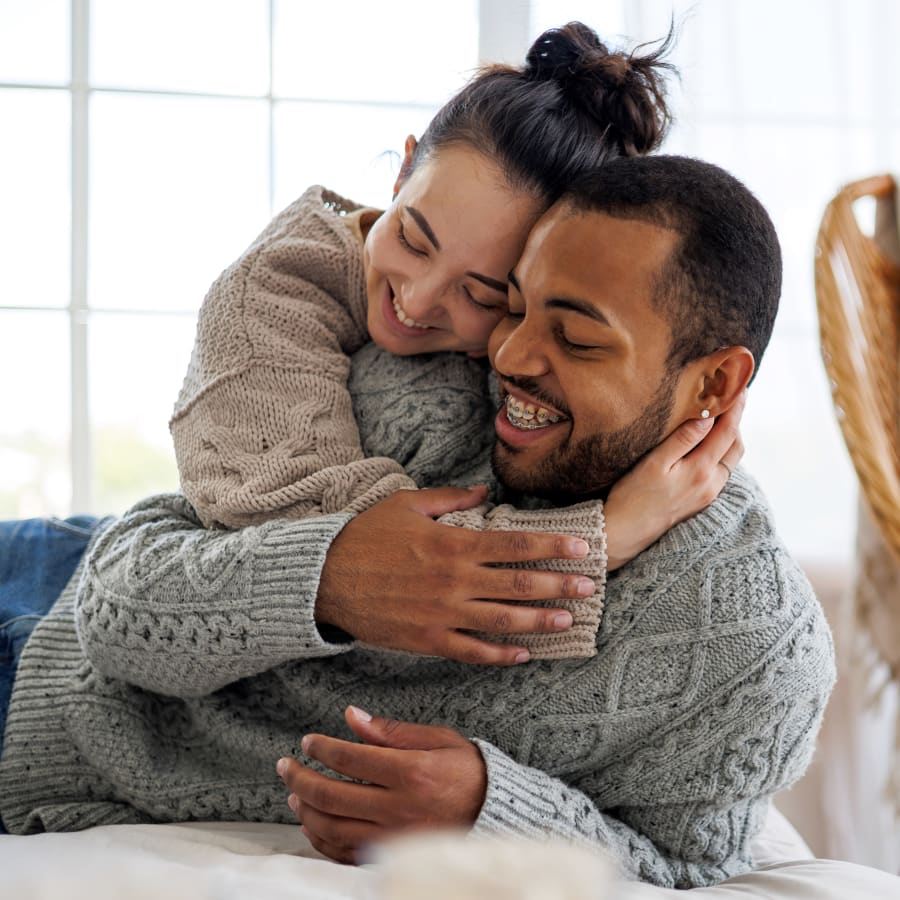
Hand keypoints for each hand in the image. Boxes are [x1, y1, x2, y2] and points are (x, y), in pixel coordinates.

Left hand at [278, 706, 486, 863]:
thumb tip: (351, 716)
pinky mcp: (392, 856)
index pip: (350, 758)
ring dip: (306, 810)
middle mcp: (398, 807)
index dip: (322, 749)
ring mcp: (393, 837)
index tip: (308, 741)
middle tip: (285, 766)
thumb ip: (391, 731)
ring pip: (332, 828)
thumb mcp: (437, 739)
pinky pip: (345, 853)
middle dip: (300, 778)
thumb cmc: (467, 770)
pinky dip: (322, 840)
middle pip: (332, 795)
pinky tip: (313, 824)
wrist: (495, 813)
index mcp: (410, 772)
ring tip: (295, 794)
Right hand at [316, 485, 594, 665]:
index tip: (582, 547)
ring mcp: (444, 614)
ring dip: (540, 621)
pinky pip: (473, 651)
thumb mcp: (407, 504)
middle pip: (520, 584)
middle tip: (590, 588)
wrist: (325, 578)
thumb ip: (450, 498)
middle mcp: (456, 580)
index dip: (553, 545)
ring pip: (504, 620)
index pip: (517, 544)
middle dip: (560, 585)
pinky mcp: (428, 640)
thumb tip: (483, 491)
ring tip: (567, 621)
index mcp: (454, 544)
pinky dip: (501, 655)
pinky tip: (523, 654)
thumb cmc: (366, 536)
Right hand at [604, 392, 745, 569]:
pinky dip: (720, 452)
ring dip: (729, 437)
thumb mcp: (654, 463)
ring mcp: (707, 495)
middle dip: (736, 420)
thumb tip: (707, 417)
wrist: (624, 533)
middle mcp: (711, 484)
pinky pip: (720, 471)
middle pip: (735, 446)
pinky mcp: (700, 502)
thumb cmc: (632, 496)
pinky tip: (707, 444)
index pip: (727, 431)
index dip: (735, 407)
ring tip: (719, 417)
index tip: (738, 387)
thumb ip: (682, 440)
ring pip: (730, 460)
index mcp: (701, 470)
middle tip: (730, 398)